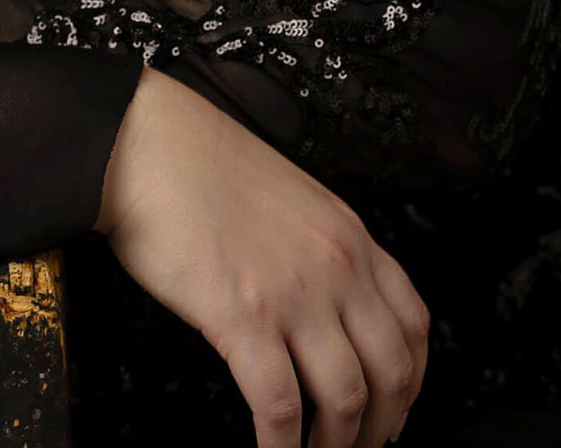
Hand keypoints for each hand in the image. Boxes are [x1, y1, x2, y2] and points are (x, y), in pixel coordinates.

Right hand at [93, 68, 427, 447]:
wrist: (147, 142)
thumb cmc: (201, 166)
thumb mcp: (290, 197)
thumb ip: (320, 250)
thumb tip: (326, 312)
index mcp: (349, 236)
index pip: (413, 325)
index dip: (410, 383)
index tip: (395, 411)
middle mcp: (335, 266)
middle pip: (392, 372)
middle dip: (381, 428)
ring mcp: (292, 293)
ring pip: (345, 397)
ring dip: (336, 445)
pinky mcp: (242, 315)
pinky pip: (279, 405)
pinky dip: (282, 447)